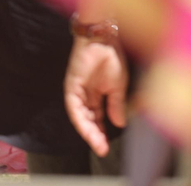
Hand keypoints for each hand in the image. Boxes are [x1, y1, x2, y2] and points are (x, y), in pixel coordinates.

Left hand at [63, 35, 127, 156]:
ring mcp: (77, 91)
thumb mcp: (118, 87)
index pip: (98, 119)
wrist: (105, 41)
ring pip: (80, 116)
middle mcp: (85, 96)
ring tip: (96, 143)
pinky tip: (87, 128)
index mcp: (97, 96)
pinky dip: (79, 118)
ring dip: (87, 131)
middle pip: (88, 121)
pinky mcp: (71, 85)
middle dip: (94, 136)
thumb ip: (116, 105)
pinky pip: (73, 106)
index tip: (106, 148)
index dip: (102, 134)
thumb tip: (119, 124)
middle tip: (101, 150)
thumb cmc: (112, 59)